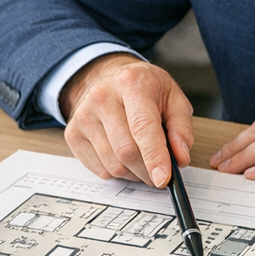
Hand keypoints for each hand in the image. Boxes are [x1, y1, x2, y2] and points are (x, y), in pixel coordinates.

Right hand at [59, 52, 192, 187]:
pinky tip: (122, 154)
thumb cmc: (143, 88)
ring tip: (142, 158)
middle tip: (159, 172)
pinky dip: (117, 171)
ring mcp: (84, 116)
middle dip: (148, 170)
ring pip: (113, 165)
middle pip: (127, 151)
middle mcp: (103, 97)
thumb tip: (180, 157)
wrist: (108, 77)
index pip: (142, 126)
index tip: (163, 178)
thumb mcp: (173, 97)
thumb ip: (181, 128)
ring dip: (134, 173)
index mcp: (131, 83)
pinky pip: (100, 169)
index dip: (154, 156)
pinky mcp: (73, 133)